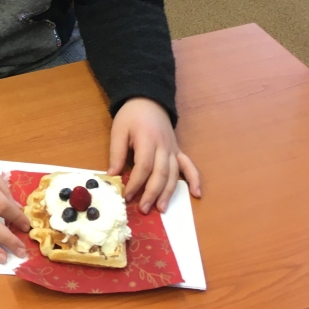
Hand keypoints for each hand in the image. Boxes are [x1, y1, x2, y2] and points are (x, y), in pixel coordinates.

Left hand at [108, 97, 201, 213]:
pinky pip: (189, 166)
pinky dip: (195, 180)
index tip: (126, 196)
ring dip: (168, 193)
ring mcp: (173, 149)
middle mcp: (164, 146)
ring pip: (174, 174)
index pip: (144, 166)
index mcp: (148, 140)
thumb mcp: (118, 130)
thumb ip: (116, 153)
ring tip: (161, 209)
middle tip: (143, 209)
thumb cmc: (131, 116)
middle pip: (160, 173)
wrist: (148, 99)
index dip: (136, 183)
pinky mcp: (178, 150)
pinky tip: (196, 194)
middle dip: (152, 193)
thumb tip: (112, 176)